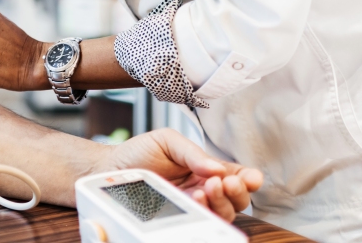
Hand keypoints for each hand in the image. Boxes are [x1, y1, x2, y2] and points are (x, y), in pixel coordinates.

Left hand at [108, 129, 263, 221]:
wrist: (110, 168)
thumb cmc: (138, 152)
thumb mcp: (167, 141)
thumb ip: (192, 152)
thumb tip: (216, 167)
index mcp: (205, 168)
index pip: (236, 175)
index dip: (248, 178)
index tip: (250, 178)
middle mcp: (204, 188)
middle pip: (236, 199)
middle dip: (237, 192)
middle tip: (224, 182)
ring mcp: (193, 205)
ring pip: (223, 213)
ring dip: (221, 202)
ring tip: (207, 188)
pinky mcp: (179, 217)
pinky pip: (200, 221)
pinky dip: (204, 212)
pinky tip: (195, 199)